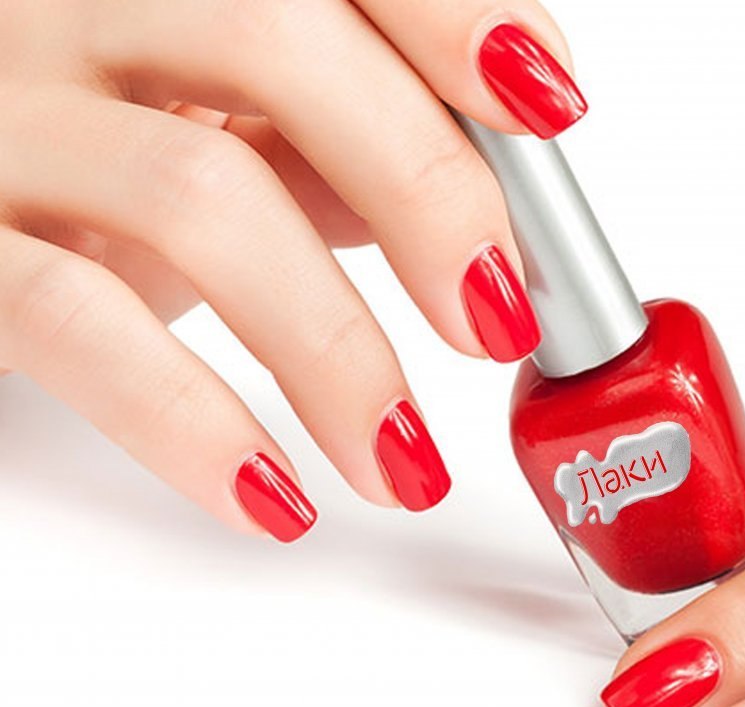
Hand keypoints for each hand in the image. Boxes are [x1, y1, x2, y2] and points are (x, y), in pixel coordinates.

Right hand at [0, 0, 584, 539]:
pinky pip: (73, 324)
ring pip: (195, 193)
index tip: (550, 111)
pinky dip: (195, 425)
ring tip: (408, 463)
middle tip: (498, 319)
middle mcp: (71, 11)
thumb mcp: (211, 131)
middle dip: (427, 189)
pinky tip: (276, 496)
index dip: (455, 19)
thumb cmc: (81, 172)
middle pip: (277, 39)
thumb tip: (480, 208)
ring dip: (339, 354)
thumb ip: (334, 145)